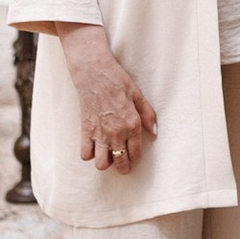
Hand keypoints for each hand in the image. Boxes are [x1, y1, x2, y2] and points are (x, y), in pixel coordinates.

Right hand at [56, 23, 158, 174]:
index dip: (135, 159)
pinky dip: (89, 153)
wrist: (94, 71)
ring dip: (105, 162)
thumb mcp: (137, 94)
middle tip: (123, 165)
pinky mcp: (85, 130)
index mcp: (132, 124)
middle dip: (123, 167)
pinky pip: (85, 154)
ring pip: (101, 164)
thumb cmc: (117, 80)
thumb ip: (147, 114)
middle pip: (120, 162)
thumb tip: (154, 132)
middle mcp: (116, 132)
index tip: (134, 159)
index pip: (135, 153)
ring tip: (107, 155)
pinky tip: (93, 146)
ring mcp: (100, 133)